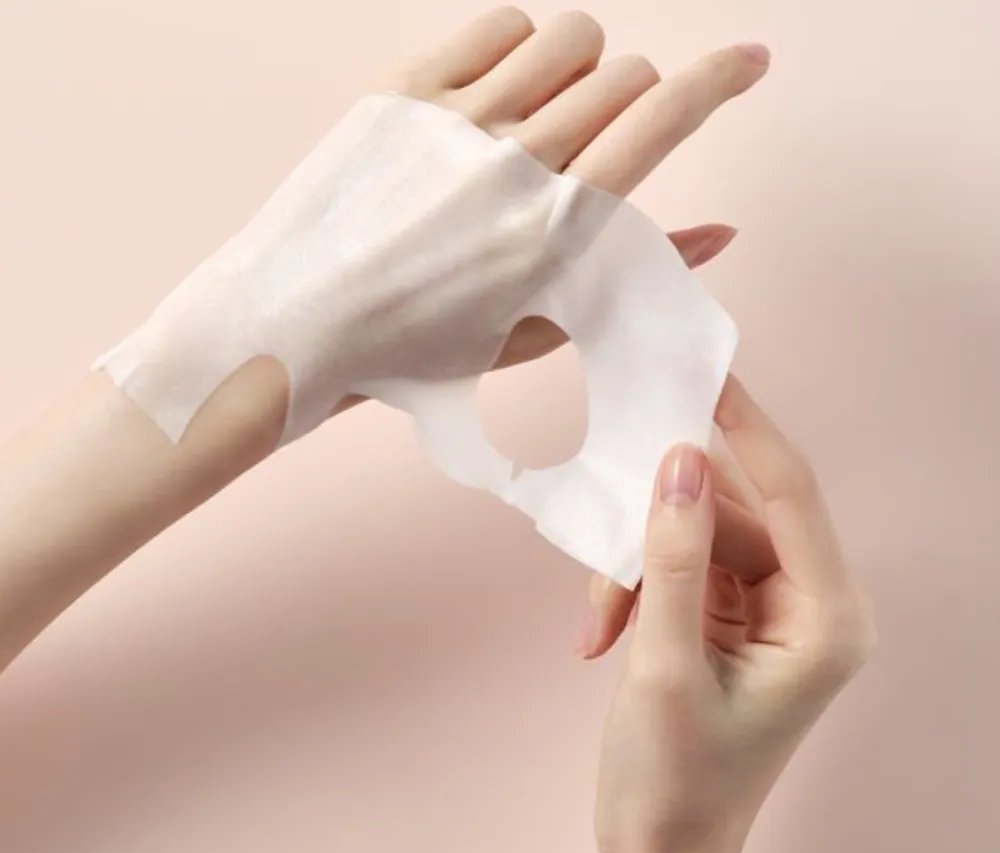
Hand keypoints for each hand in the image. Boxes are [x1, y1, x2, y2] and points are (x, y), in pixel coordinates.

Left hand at [327, 8, 767, 411]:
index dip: (722, 81)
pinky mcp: (406, 93)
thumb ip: (629, 271)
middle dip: (635, 99)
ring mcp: (458, 120)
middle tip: (599, 141)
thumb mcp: (535, 331)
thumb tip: (720, 233)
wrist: (303, 327)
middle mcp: (515, 161)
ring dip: (582, 68)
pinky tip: (502, 96)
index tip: (750, 61)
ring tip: (549, 117)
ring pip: (568, 39)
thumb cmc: (420, 351)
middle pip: (623, 76)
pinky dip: (520, 50)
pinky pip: (498, 29)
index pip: (663, 121)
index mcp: (554, 228)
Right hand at [592, 376, 876, 852]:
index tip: (703, 372)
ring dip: (638, 568)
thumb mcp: (662, 661)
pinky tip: (600, 632)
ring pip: (698, 540)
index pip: (791, 493)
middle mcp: (811, 607)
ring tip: (600, 621)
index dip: (746, 428)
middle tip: (602, 542)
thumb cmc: (671, 778)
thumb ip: (673, 556)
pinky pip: (683, 568)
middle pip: (733, 517)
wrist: (656, 852)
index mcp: (827, 618)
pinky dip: (636, 587)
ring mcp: (770, 613)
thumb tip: (682, 460)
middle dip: (659, 532)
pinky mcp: (731, 620)